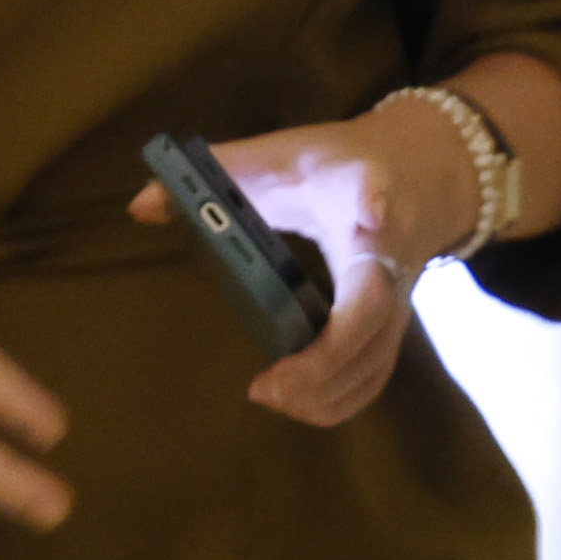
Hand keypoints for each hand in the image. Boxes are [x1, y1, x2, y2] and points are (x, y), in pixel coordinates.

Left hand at [126, 110, 455, 424]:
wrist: (420, 172)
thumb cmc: (337, 165)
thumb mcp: (280, 155)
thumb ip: (214, 173)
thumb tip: (140, 205)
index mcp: (363, 194)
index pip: (375, 195)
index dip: (375, 203)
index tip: (373, 209)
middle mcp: (391, 253)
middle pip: (375, 313)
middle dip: (327, 357)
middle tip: (265, 386)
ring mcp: (400, 296)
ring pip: (377, 358)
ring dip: (327, 391)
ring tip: (270, 397)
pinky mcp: (395, 325)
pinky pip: (375, 374)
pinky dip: (338, 400)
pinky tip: (294, 403)